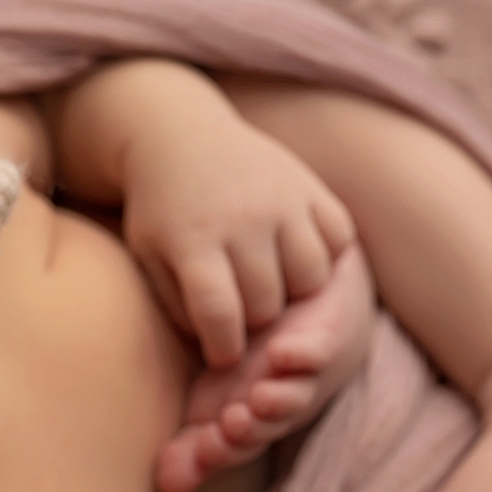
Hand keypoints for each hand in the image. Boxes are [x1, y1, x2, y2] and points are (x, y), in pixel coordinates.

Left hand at [123, 109, 355, 369]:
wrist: (182, 136)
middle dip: (256, 322)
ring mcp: (282, 199)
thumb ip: (179, 306)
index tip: (223, 355)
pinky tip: (296, 253)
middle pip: (268, 303)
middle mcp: (242, 218)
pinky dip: (326, 255)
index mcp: (194, 239)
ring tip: (272, 285)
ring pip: (312, 277)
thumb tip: (222, 351)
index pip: (219, 313)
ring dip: (294, 293)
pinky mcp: (310, 186)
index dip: (224, 348)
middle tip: (244, 314)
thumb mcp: (152, 257)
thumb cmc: (163, 211)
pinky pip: (339, 239)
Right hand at [157, 244, 374, 491]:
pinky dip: (302, 355)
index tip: (203, 450)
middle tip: (229, 429)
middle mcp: (281, 407)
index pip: (234, 447)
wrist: (314, 310)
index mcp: (252, 423)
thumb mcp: (214, 404)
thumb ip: (191, 444)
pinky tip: (280, 354)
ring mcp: (306, 377)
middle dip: (251, 432)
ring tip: (259, 399)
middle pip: (268, 427)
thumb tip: (165, 487)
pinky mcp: (326, 341)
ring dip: (280, 401)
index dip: (221, 452)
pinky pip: (318, 352)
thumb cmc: (257, 362)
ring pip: (296, 396)